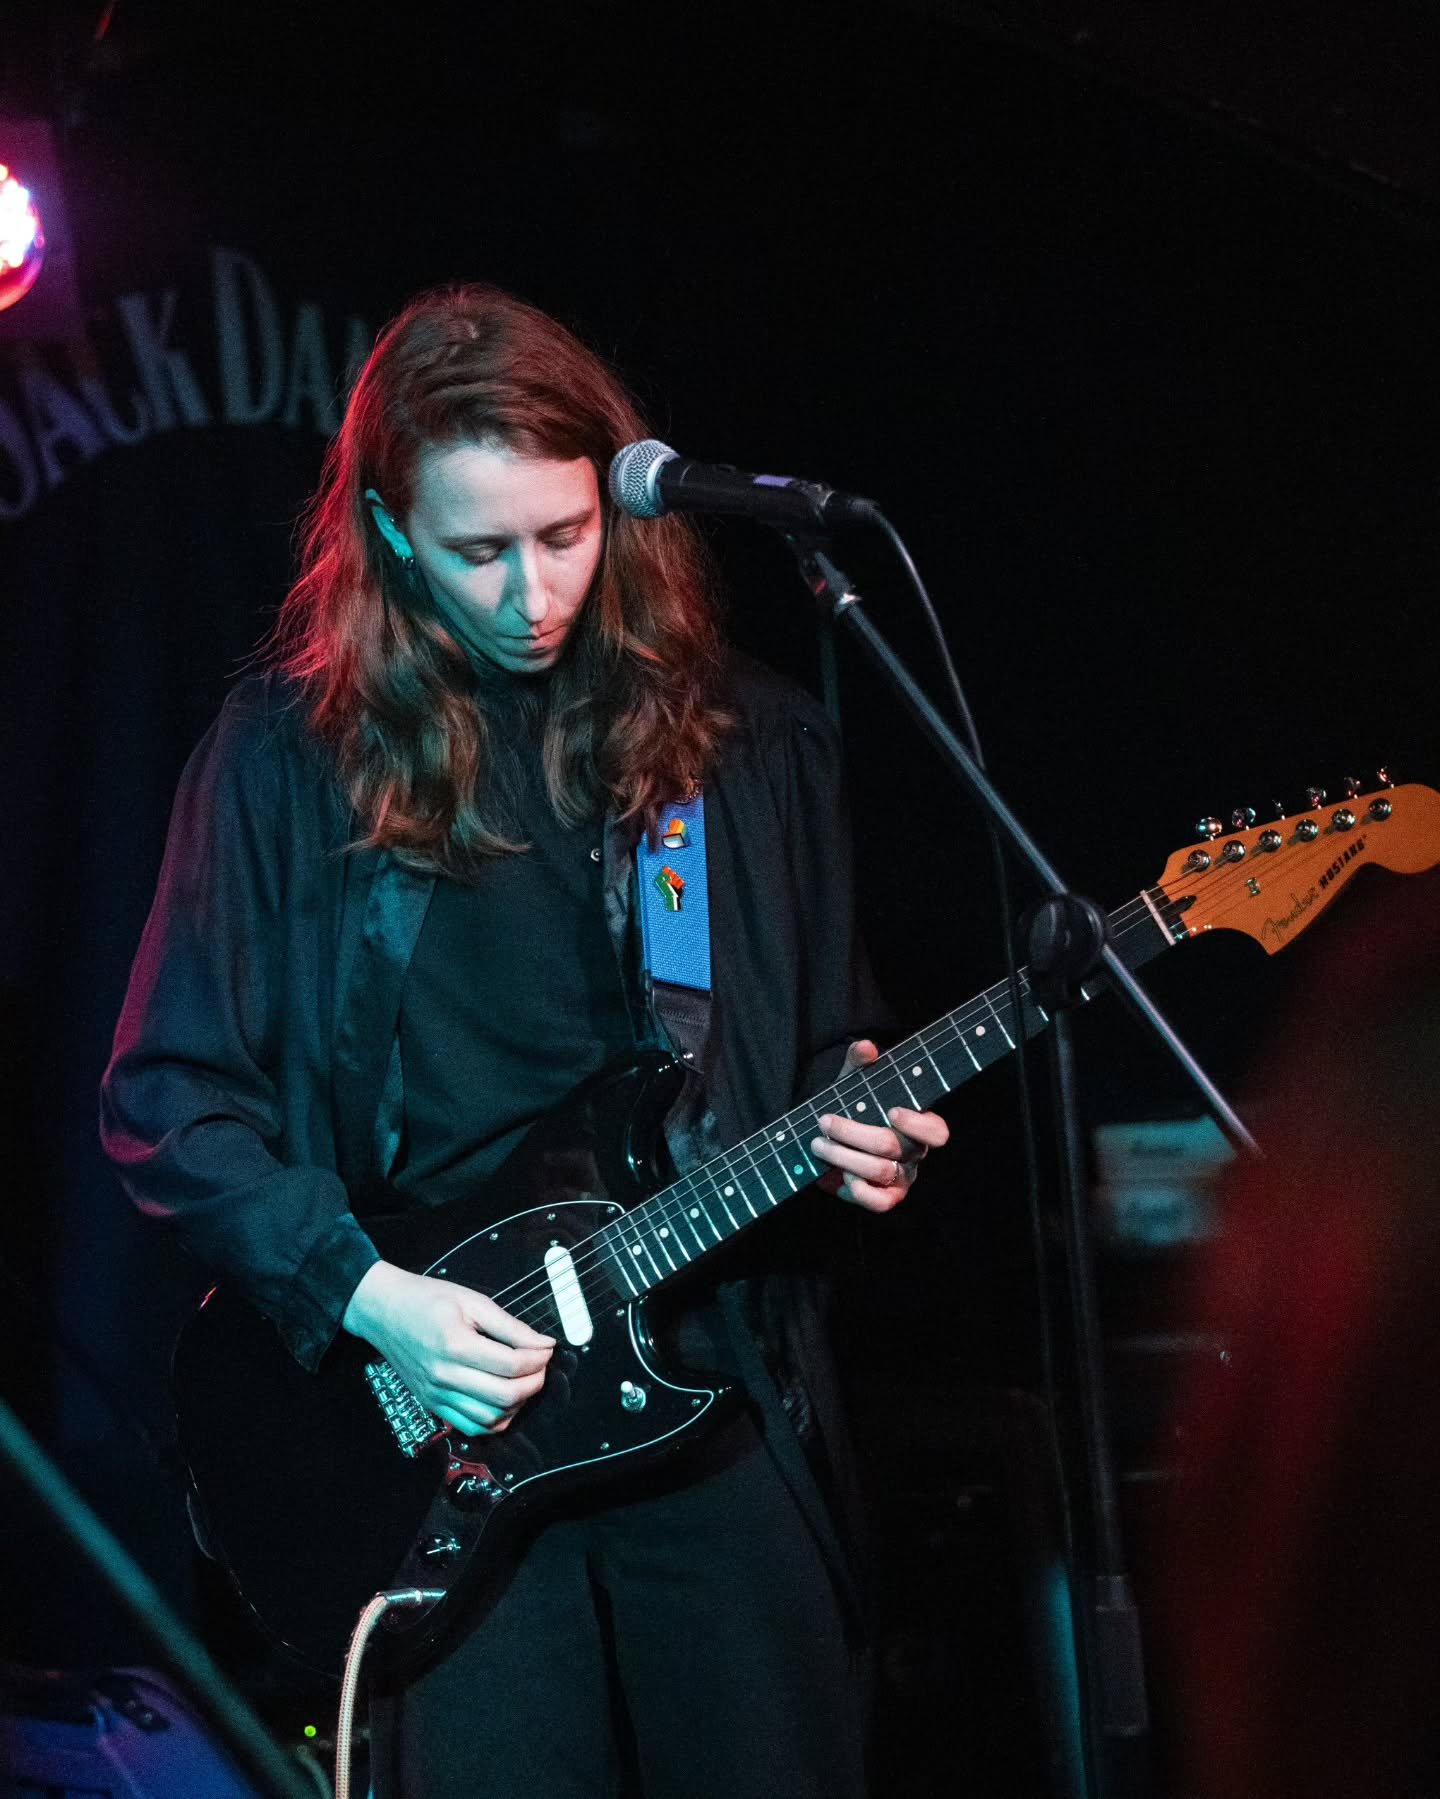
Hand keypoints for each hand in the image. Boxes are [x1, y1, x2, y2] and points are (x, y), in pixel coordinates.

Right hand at [342, 1261, 554, 1435]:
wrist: (384, 1311)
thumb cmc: (427, 1299)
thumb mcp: (473, 1301)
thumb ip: (510, 1326)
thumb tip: (543, 1344)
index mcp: (455, 1345)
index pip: (511, 1365)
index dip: (538, 1359)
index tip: (547, 1347)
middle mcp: (444, 1376)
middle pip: (505, 1396)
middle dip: (534, 1382)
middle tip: (540, 1364)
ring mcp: (437, 1394)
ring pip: (490, 1419)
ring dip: (517, 1404)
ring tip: (524, 1381)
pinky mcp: (432, 1404)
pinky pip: (471, 1427)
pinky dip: (494, 1420)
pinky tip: (504, 1400)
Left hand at [811, 1039, 949, 1213]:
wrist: (832, 1140)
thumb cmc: (852, 1107)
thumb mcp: (854, 1082)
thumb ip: (859, 1063)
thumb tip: (866, 1047)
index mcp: (918, 1125)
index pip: (937, 1132)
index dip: (918, 1124)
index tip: (892, 1110)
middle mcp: (915, 1154)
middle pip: (892, 1147)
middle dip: (852, 1133)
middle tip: (823, 1121)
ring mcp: (902, 1179)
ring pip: (880, 1171)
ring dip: (843, 1156)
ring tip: (817, 1143)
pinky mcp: (885, 1198)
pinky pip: (879, 1203)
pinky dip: (857, 1190)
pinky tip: (838, 1176)